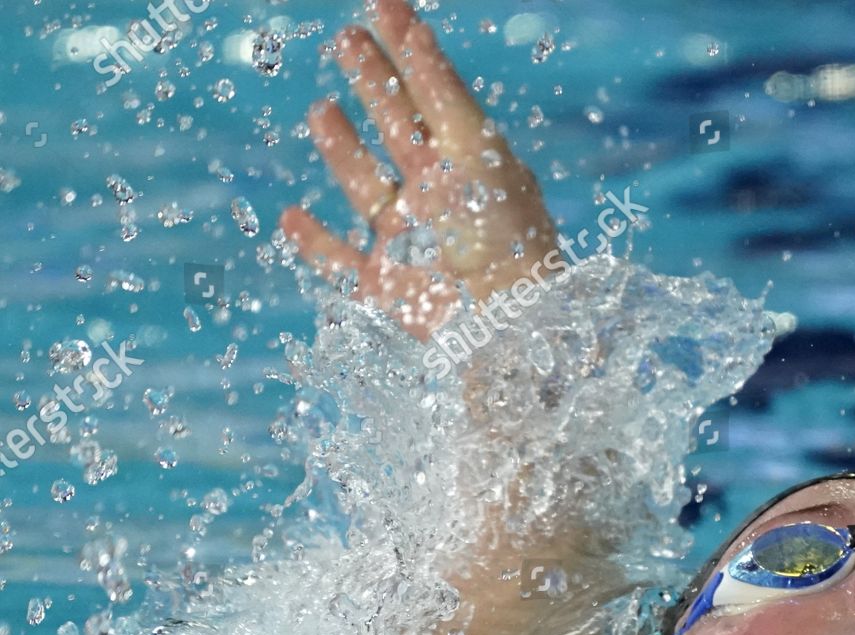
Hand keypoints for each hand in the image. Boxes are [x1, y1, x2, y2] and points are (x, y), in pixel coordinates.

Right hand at [279, 0, 555, 340]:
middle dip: (374, 84)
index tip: (384, 4)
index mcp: (467, 162)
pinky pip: (340, 262)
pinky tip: (289, 217)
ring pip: (367, 186)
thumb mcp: (473, 152)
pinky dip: (313, 243)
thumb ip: (441, 93)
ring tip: (322, 109)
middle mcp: (438, 197)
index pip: (434, 93)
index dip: (408, 49)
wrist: (503, 321)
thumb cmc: (500, 233)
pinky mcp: (385, 288)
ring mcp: (409, 240)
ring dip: (343, 150)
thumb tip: (414, 30)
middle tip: (348, 39)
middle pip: (399, 129)